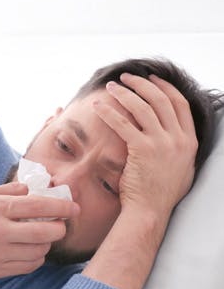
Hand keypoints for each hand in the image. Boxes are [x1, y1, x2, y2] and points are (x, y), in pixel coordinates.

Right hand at [0, 182, 79, 280]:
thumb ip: (8, 190)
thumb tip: (32, 189)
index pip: (38, 206)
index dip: (61, 207)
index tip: (74, 208)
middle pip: (44, 233)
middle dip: (59, 229)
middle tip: (59, 226)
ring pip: (38, 252)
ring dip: (46, 245)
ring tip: (41, 239)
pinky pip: (27, 267)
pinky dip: (35, 259)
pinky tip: (31, 252)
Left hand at [98, 73, 197, 216]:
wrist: (150, 211)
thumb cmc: (159, 193)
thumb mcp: (180, 167)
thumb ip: (178, 148)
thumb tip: (171, 134)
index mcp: (189, 141)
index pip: (180, 104)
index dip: (165, 88)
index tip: (151, 79)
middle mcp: (179, 139)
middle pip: (161, 99)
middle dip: (142, 84)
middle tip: (126, 77)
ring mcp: (162, 144)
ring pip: (143, 107)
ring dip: (125, 93)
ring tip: (111, 86)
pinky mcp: (143, 150)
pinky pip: (123, 124)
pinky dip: (109, 112)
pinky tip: (98, 106)